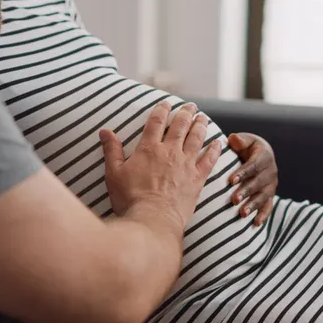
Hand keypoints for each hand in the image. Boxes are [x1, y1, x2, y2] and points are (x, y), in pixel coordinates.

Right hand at [99, 102, 221, 227]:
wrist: (153, 219)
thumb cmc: (130, 198)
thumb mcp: (114, 173)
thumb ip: (111, 151)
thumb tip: (104, 131)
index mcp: (149, 149)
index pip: (156, 122)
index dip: (161, 110)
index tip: (165, 103)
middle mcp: (170, 152)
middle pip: (180, 126)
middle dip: (185, 113)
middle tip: (191, 106)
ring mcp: (186, 164)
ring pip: (196, 138)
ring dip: (201, 125)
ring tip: (203, 117)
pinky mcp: (197, 179)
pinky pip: (209, 160)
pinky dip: (214, 150)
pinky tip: (218, 143)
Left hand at [228, 133, 277, 225]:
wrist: (259, 154)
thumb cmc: (246, 147)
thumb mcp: (244, 140)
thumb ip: (239, 141)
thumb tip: (233, 138)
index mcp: (264, 156)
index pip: (253, 165)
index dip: (242, 173)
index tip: (230, 180)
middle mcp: (271, 171)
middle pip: (258, 183)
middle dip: (246, 192)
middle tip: (233, 200)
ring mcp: (271, 185)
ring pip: (263, 196)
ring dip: (253, 205)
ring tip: (242, 213)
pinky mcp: (270, 195)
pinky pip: (268, 206)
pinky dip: (263, 215)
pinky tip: (256, 224)